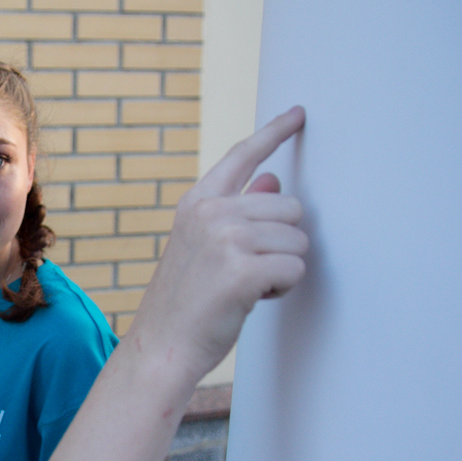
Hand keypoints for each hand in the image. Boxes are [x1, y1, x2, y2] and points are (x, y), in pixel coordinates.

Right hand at [131, 107, 308, 383]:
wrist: (162, 347)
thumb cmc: (186, 301)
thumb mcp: (205, 246)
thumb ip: (238, 212)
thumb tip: (272, 180)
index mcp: (197, 203)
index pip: (242, 156)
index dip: (275, 132)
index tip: (299, 113)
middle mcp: (211, 212)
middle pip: (290, 207)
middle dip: (283, 242)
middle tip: (250, 270)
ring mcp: (226, 239)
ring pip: (298, 240)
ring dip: (283, 268)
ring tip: (247, 287)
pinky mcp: (242, 270)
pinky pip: (296, 269)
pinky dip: (283, 289)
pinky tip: (253, 299)